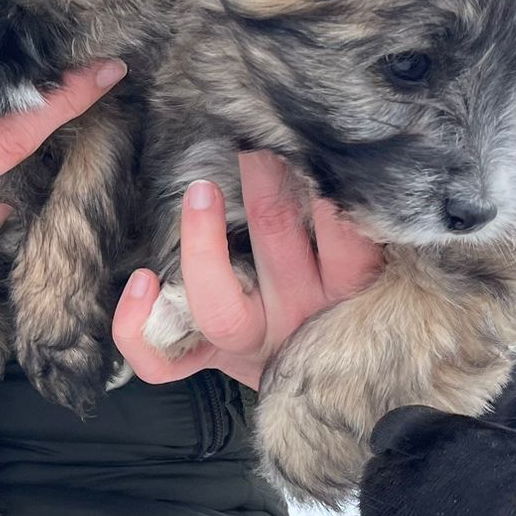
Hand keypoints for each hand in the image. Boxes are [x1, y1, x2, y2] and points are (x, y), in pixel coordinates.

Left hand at [112, 152, 381, 389]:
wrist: (348, 387)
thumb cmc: (357, 304)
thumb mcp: (378, 266)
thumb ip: (369, 223)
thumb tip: (361, 157)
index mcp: (352, 289)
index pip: (347, 233)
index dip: (325, 182)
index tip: (308, 137)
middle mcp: (301, 315)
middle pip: (276, 235)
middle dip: (259, 172)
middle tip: (248, 128)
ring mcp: (251, 343)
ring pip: (217, 301)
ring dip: (201, 236)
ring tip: (200, 189)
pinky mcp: (211, 361)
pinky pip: (162, 363)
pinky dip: (137, 326)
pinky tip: (141, 280)